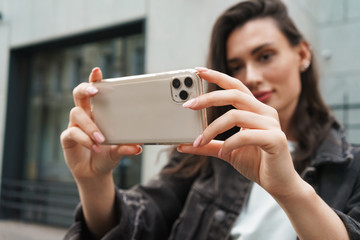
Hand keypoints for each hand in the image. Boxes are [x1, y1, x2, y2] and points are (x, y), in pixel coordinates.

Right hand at [60, 67, 141, 181]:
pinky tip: (95, 147)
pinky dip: (85, 139)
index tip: (97, 71)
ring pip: (76, 114)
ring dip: (90, 125)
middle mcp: (85, 115)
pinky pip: (72, 132)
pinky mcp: (67, 137)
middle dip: (85, 89)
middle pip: (78, 94)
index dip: (94, 80)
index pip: (94, 91)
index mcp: (98, 112)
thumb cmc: (107, 155)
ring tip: (101, 140)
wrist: (95, 172)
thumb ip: (126, 147)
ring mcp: (75, 125)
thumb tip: (138, 147)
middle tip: (94, 91)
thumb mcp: (119, 151)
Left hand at [179, 68, 298, 197]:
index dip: (217, 76)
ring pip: (235, 115)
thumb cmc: (256, 163)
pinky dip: (229, 144)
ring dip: (213, 128)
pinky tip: (222, 153)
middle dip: (209, 97)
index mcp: (255, 110)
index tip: (198, 71)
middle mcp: (265, 112)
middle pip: (234, 94)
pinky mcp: (276, 139)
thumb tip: (182, 145)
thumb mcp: (226, 151)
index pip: (235, 86)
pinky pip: (246, 135)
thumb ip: (208, 145)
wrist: (279, 183)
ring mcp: (272, 124)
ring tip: (200, 141)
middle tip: (188, 105)